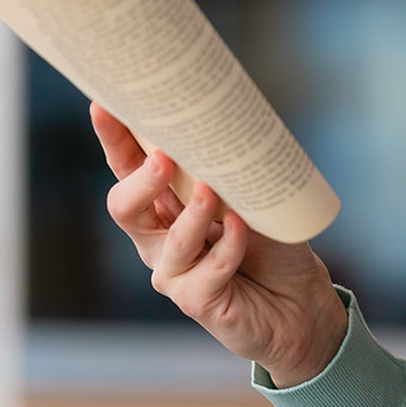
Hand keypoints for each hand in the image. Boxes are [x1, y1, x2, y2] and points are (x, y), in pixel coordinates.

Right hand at [92, 103, 346, 387]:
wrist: (301, 302)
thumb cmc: (273, 244)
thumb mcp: (252, 196)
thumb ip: (230, 170)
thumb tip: (226, 125)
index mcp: (165, 205)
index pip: (129, 167)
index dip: (114, 138)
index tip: (103, 104)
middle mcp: (160, 239)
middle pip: (124, 207)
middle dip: (139, 179)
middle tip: (163, 157)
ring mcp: (175, 273)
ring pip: (168, 242)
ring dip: (192, 213)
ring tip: (211, 191)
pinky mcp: (197, 301)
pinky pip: (206, 272)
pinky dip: (228, 247)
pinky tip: (244, 228)